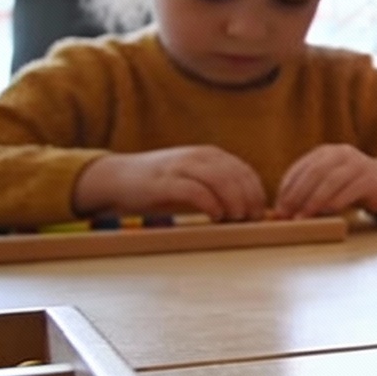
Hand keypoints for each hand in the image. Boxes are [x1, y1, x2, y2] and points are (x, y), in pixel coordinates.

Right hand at [72, 146, 268, 222]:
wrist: (115, 178)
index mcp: (209, 155)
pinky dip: (210, 203)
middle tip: (251, 220)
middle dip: (250, 199)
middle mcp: (197, 157)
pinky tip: (216, 216)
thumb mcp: (194, 179)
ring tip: (236, 219)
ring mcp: (180, 167)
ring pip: (221, 180)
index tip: (260, 214)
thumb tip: (248, 210)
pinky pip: (195, 190)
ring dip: (234, 202)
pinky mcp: (163, 183)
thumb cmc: (159, 185)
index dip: (257, 193)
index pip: (244, 172)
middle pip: (237, 176)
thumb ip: (218, 187)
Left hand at [274, 143, 376, 218]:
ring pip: (330, 181)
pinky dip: (335, 202)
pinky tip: (326, 213)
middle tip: (286, 215)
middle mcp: (341, 153)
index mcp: (325, 152)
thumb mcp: (328, 182)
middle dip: (296, 196)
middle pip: (313, 173)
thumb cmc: (351, 186)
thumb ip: (308, 190)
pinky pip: (350, 190)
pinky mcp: (371, 178)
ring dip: (313, 202)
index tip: (278, 209)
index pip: (300, 169)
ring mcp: (358, 164)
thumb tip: (281, 212)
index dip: (286, 189)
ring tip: (302, 218)